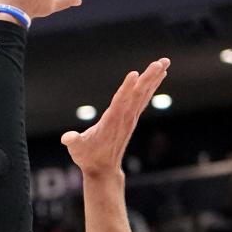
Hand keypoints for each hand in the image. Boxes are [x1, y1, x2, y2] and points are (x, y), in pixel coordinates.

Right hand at [61, 58, 169, 176]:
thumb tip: (67, 138)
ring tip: (165, 62)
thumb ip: (73, 141)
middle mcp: (124, 118)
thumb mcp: (77, 149)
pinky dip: (151, 86)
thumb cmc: (88, 157)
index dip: (126, 88)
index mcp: (111, 122)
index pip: (120, 102)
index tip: (135, 74)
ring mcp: (130, 118)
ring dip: (154, 78)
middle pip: (138, 94)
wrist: (103, 169)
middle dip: (149, 78)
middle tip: (161, 62)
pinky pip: (144, 99)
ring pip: (144, 94)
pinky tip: (159, 76)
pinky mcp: (132, 118)